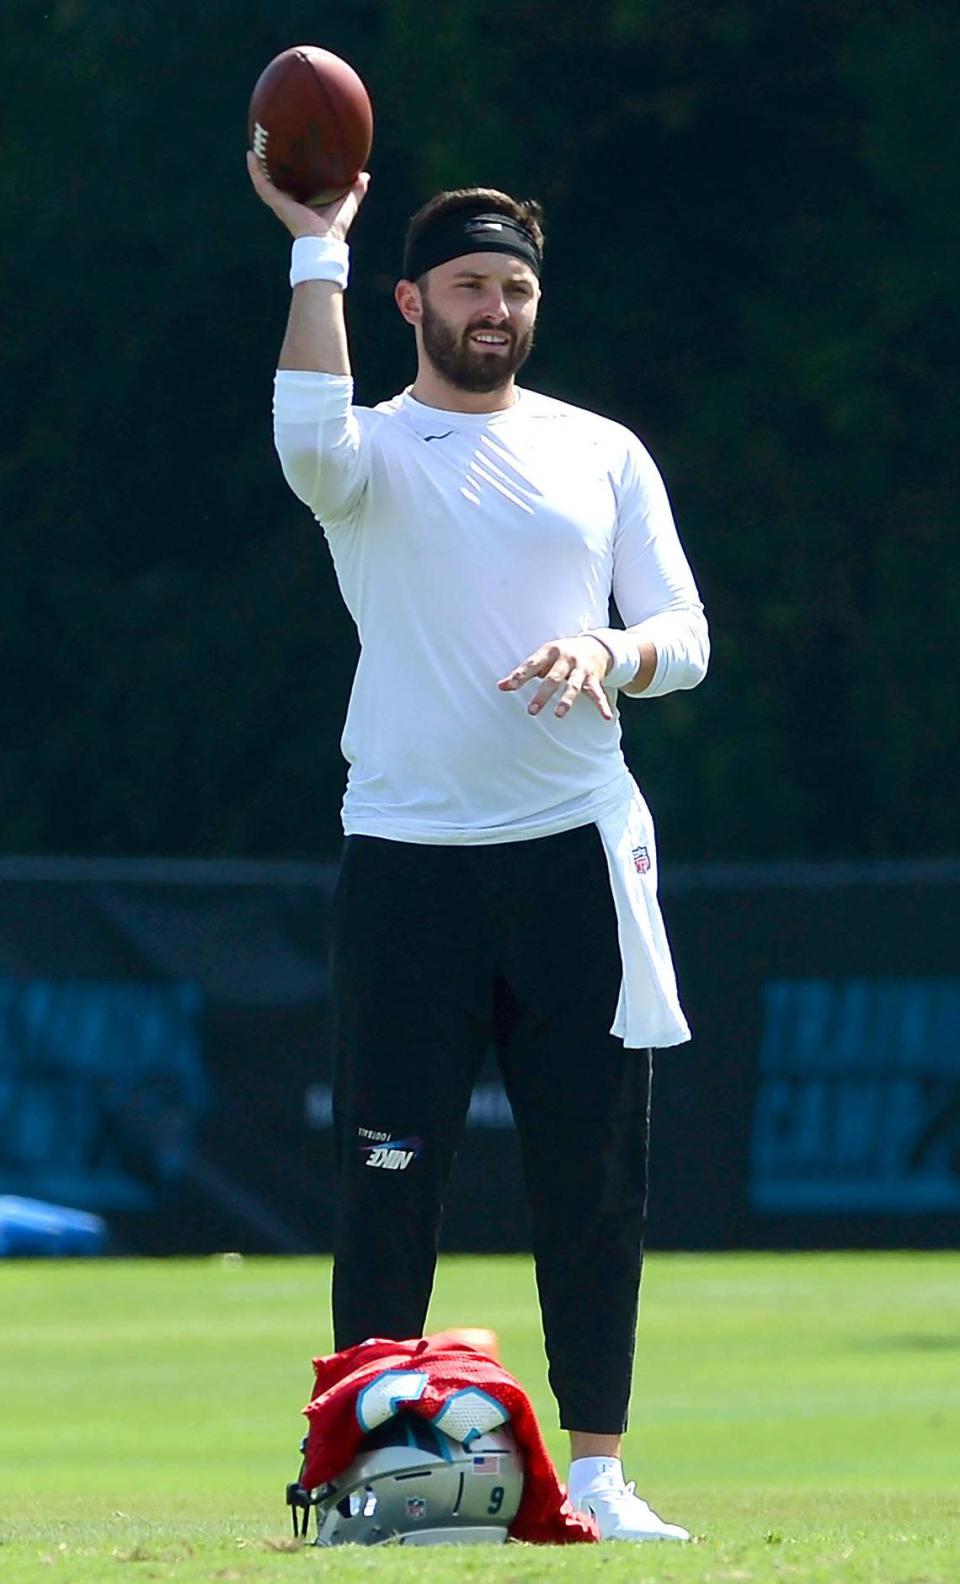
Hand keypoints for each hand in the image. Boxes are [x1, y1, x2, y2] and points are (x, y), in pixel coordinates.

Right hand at [246, 152, 369, 239]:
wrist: (324, 240)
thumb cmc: (336, 227)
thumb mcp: (348, 202)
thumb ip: (356, 189)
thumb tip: (365, 175)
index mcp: (305, 203)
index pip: (296, 186)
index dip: (293, 173)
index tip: (291, 157)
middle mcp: (291, 202)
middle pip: (278, 183)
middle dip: (272, 168)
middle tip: (267, 150)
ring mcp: (281, 203)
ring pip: (265, 183)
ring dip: (257, 168)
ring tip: (253, 150)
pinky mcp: (277, 203)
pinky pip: (262, 185)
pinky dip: (255, 171)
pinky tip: (250, 156)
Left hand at [497, 636, 613, 721]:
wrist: (596, 645)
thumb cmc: (561, 654)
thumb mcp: (542, 658)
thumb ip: (523, 673)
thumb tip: (500, 686)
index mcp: (550, 652)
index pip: (532, 664)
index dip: (521, 675)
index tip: (508, 686)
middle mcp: (566, 659)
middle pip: (553, 678)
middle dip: (543, 694)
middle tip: (532, 711)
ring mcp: (581, 670)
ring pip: (574, 686)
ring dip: (567, 700)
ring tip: (559, 714)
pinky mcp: (594, 679)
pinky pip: (598, 694)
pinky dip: (602, 706)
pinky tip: (606, 718)